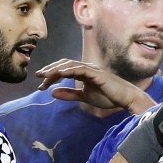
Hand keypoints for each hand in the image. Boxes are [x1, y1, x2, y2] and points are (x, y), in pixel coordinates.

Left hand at [39, 59, 153, 113]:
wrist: (125, 99)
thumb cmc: (107, 97)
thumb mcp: (84, 97)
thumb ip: (69, 94)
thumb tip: (52, 93)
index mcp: (82, 73)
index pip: (63, 70)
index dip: (51, 76)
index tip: (40, 85)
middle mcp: (86, 68)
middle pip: (64, 64)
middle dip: (50, 70)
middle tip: (38, 76)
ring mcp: (92, 69)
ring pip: (70, 65)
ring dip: (56, 69)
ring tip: (45, 75)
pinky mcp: (97, 73)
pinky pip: (81, 69)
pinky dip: (70, 70)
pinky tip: (61, 74)